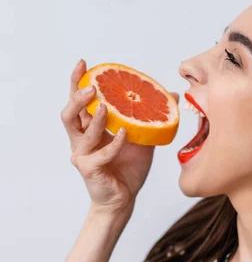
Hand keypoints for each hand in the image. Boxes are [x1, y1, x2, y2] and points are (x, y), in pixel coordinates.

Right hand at [61, 59, 179, 213]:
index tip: (84, 63)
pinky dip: (114, 144)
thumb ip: (151, 117)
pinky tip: (125, 133)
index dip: (77, 81)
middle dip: (78, 97)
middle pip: (69, 114)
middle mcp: (81, 140)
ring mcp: (82, 155)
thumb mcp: (143, 138)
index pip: (78, 101)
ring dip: (95, 118)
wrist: (124, 198)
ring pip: (82, 132)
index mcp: (89, 129)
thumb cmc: (128, 168)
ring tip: (106, 106)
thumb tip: (172, 94)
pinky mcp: (89, 169)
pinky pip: (101, 154)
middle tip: (93, 87)